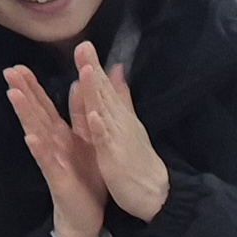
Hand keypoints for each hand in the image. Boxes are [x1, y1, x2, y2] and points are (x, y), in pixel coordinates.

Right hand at [5, 64, 107, 236]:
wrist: (88, 216)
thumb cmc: (86, 179)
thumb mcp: (87, 142)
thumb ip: (80, 116)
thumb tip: (76, 86)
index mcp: (60, 135)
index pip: (43, 106)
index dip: (32, 86)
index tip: (19, 66)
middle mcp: (51, 144)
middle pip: (35, 114)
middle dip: (23, 93)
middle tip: (8, 71)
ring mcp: (51, 161)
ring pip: (36, 133)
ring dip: (25, 114)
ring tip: (14, 95)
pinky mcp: (57, 178)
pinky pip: (47, 162)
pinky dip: (38, 149)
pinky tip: (30, 136)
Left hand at [70, 43, 169, 222]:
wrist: (154, 192)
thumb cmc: (137, 158)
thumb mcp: (127, 123)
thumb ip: (120, 96)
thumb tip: (117, 69)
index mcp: (116, 115)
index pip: (103, 86)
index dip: (93, 65)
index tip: (83, 44)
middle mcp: (117, 121)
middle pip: (102, 92)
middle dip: (92, 69)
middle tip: (83, 46)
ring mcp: (116, 138)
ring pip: (102, 110)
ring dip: (94, 91)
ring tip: (85, 70)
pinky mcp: (113, 157)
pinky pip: (104, 141)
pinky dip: (99, 127)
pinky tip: (93, 115)